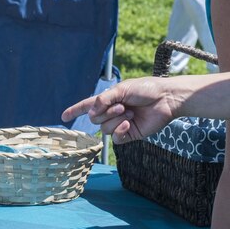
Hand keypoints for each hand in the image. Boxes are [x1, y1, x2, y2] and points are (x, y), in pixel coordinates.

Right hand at [61, 76, 180, 141]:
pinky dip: (120, 131)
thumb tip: (91, 113)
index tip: (63, 117)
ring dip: (116, 120)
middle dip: (106, 112)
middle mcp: (113, 113)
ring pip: (104, 129)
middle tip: (122, 105)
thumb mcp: (122, 89)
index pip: (87, 105)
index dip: (75, 110)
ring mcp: (120, 125)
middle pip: (94, 119)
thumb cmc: (146, 89)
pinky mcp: (130, 134)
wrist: (165, 99)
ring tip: (130, 112)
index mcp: (109, 99)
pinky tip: (129, 124)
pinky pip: (116, 139)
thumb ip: (104, 100)